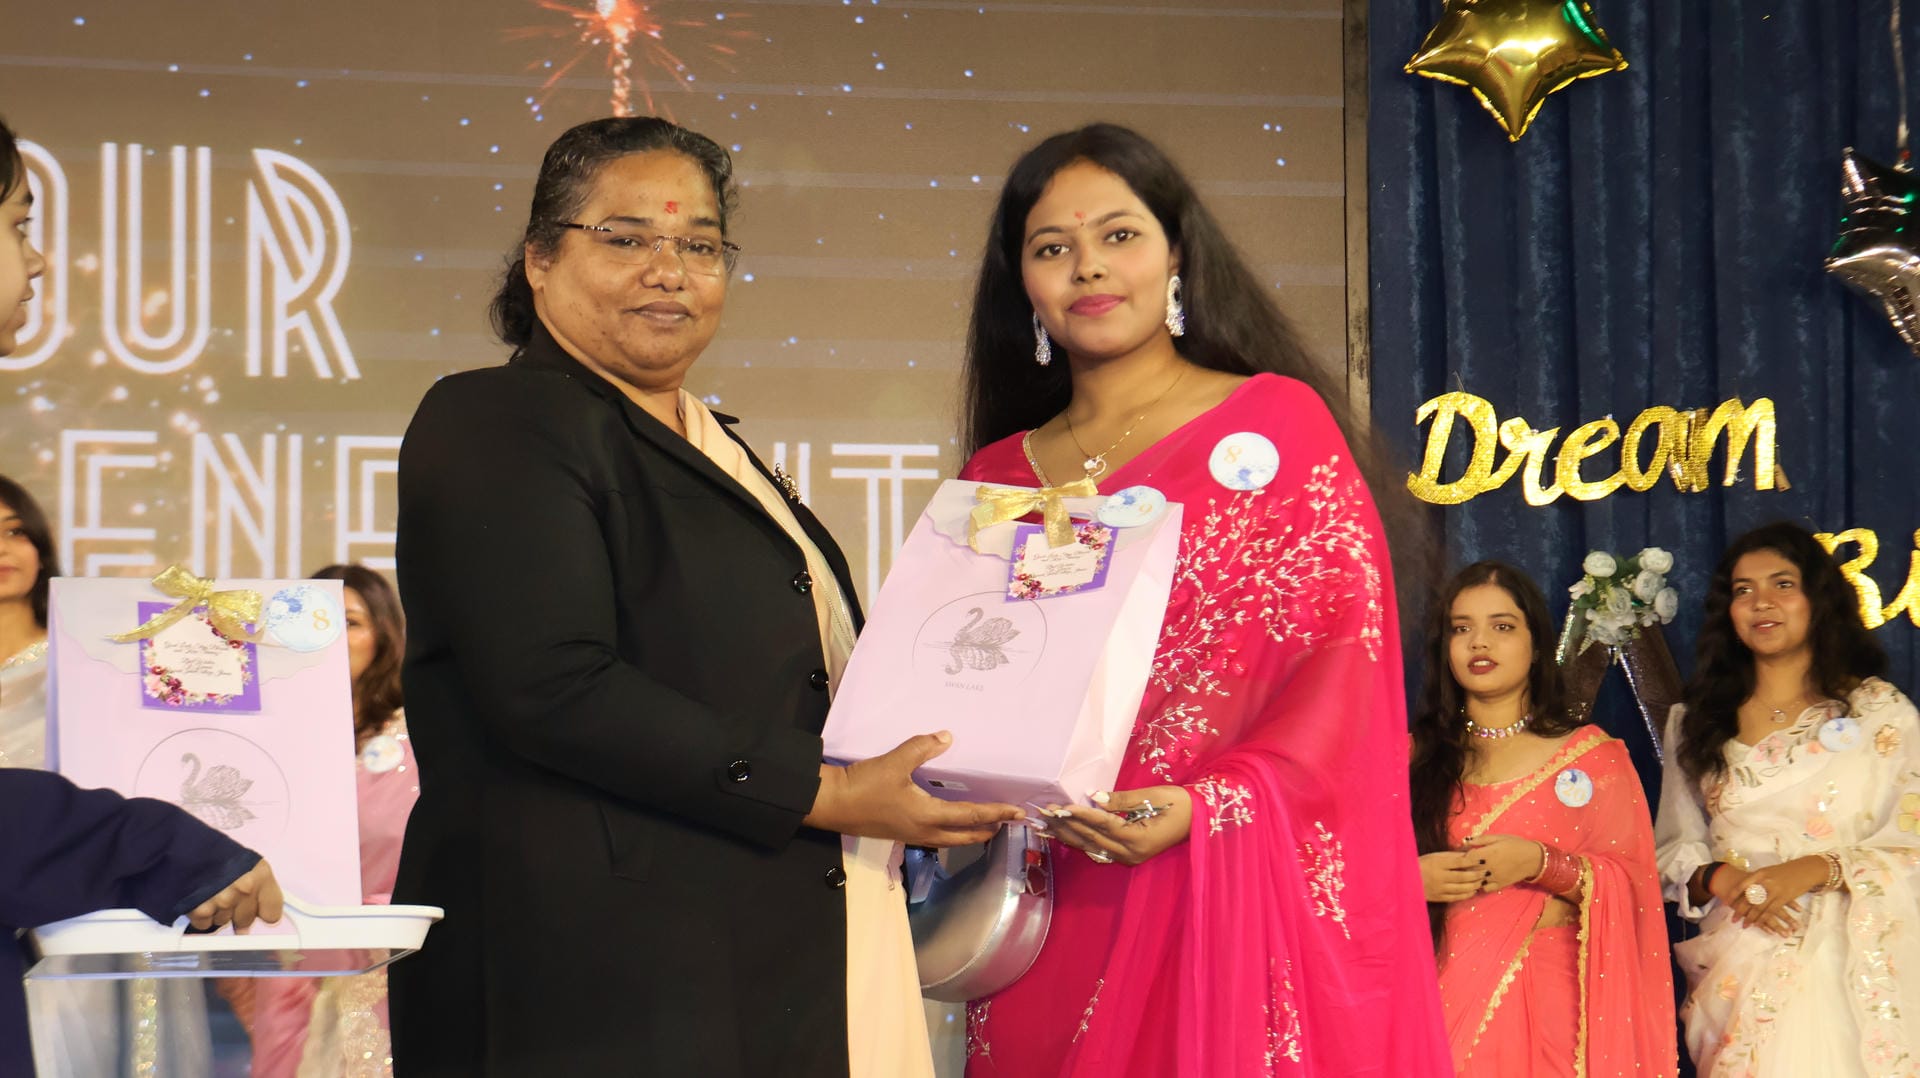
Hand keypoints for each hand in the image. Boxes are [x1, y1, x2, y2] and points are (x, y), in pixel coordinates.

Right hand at [187, 859, 283, 932]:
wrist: (182, 847)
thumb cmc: (216, 853)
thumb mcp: (246, 863)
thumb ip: (258, 888)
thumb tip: (263, 914)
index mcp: (260, 875)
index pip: (272, 913)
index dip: (263, 913)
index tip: (258, 912)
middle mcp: (244, 889)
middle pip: (246, 921)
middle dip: (238, 913)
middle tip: (227, 896)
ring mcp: (223, 901)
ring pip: (224, 922)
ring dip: (218, 913)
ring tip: (211, 892)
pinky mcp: (201, 910)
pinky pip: (205, 925)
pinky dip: (201, 916)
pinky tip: (200, 899)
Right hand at [804, 732, 1024, 846]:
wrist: (830, 804)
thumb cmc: (864, 786)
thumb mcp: (894, 762)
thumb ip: (922, 748)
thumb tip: (947, 737)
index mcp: (928, 816)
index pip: (971, 816)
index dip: (996, 813)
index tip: (1018, 813)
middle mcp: (924, 831)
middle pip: (965, 836)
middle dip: (987, 830)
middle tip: (1006, 823)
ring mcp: (911, 835)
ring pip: (950, 839)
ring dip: (969, 833)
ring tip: (984, 824)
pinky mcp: (899, 832)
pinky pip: (935, 836)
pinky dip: (950, 831)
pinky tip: (947, 819)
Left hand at [1038, 785, 1191, 866]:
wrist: (1199, 820)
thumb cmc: (1180, 804)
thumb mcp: (1153, 796)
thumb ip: (1121, 800)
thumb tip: (1093, 797)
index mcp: (1139, 840)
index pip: (1103, 825)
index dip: (1081, 815)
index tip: (1061, 806)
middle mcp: (1130, 854)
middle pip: (1092, 839)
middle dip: (1066, 825)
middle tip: (1044, 812)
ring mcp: (1128, 858)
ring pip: (1091, 847)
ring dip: (1067, 835)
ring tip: (1045, 824)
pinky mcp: (1126, 856)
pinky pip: (1097, 850)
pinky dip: (1079, 841)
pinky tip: (1064, 835)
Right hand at [1419, 850, 1484, 902]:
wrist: (1407, 880)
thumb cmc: (1423, 864)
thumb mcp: (1435, 856)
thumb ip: (1452, 856)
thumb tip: (1469, 853)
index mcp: (1438, 863)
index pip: (1459, 862)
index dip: (1472, 861)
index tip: (1483, 860)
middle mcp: (1439, 876)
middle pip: (1463, 876)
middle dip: (1477, 875)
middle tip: (1486, 872)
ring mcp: (1439, 888)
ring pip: (1461, 888)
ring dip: (1474, 885)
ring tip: (1482, 881)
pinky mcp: (1439, 897)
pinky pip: (1456, 897)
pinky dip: (1466, 894)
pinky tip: (1473, 891)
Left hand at [1461, 834, 1543, 894]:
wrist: (1533, 858)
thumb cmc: (1515, 844)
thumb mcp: (1498, 837)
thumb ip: (1481, 839)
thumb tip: (1465, 841)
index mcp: (1488, 854)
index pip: (1466, 858)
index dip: (1463, 855)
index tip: (1465, 853)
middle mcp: (1489, 868)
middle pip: (1468, 870)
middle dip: (1465, 867)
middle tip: (1466, 863)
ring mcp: (1494, 878)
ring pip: (1475, 881)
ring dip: (1472, 877)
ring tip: (1473, 871)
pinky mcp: (1499, 885)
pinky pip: (1485, 889)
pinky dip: (1481, 885)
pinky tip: (1482, 879)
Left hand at [1720, 857, 1824, 936]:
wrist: (1805, 869)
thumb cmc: (1785, 871)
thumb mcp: (1769, 871)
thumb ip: (1757, 879)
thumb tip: (1745, 888)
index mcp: (1759, 873)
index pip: (1742, 885)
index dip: (1733, 895)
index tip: (1725, 902)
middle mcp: (1765, 882)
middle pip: (1749, 898)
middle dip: (1740, 910)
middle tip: (1733, 918)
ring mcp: (1775, 890)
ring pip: (1759, 907)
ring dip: (1751, 918)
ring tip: (1744, 925)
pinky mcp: (1784, 898)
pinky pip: (1771, 911)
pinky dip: (1764, 919)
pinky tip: (1759, 924)